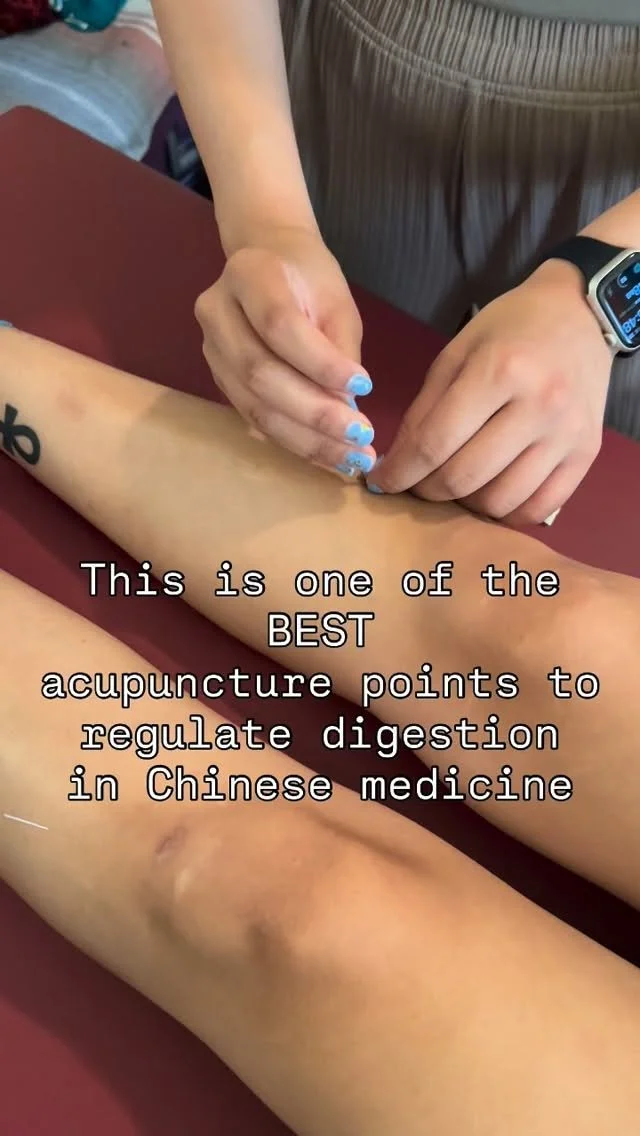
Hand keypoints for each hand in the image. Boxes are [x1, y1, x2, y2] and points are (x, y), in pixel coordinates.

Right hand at [195, 224, 375, 475]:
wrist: (268, 264)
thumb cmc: (309, 281)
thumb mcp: (336, 303)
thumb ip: (341, 352)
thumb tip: (349, 414)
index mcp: (248, 274)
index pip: (279, 325)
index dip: (320, 363)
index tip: (365, 387)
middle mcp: (217, 311)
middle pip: (260, 373)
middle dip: (315, 413)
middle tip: (361, 438)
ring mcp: (211, 350)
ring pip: (255, 405)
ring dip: (307, 439)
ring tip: (351, 458)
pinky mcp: (218, 380)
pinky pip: (255, 419)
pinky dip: (295, 440)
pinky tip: (328, 456)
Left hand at [369, 264, 612, 523]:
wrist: (578, 315)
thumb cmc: (509, 331)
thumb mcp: (456, 355)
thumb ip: (424, 411)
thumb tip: (397, 465)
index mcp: (501, 370)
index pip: (434, 442)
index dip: (400, 471)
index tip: (381, 482)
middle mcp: (540, 405)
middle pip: (463, 477)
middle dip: (426, 490)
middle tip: (415, 485)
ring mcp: (567, 434)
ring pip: (498, 501)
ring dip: (464, 504)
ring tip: (454, 486)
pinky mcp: (587, 454)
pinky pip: (536, 508)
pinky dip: (504, 512)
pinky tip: (489, 494)